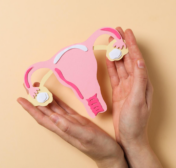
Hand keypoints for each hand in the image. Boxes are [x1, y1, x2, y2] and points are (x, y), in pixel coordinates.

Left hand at [18, 83, 127, 167]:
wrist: (110, 154)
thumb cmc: (99, 148)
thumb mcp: (85, 137)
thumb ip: (70, 127)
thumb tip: (53, 117)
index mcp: (62, 129)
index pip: (41, 117)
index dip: (30, 108)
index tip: (20, 99)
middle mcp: (62, 125)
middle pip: (44, 110)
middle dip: (34, 99)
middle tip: (27, 86)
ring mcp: (69, 122)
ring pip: (52, 107)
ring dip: (44, 98)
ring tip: (37, 87)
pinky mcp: (76, 120)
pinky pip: (63, 108)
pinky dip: (57, 100)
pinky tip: (53, 95)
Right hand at [106, 27, 161, 166]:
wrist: (129, 137)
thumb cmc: (135, 122)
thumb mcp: (138, 101)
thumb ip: (139, 81)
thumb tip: (140, 62)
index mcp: (143, 83)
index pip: (137, 59)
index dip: (131, 45)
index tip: (126, 33)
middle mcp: (136, 82)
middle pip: (128, 59)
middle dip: (123, 45)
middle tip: (117, 32)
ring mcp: (127, 87)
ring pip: (121, 66)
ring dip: (116, 53)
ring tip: (111, 42)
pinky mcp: (119, 92)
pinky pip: (115, 76)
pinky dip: (111, 66)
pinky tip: (108, 59)